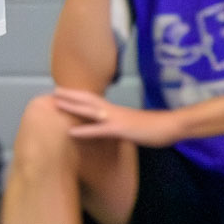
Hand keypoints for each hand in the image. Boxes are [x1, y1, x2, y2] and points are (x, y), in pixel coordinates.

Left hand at [52, 86, 183, 147]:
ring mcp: (116, 119)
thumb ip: (119, 124)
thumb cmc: (154, 128)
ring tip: (56, 103)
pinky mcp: (121, 129)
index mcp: (115, 110)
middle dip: (70, 95)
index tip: (63, 93)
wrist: (171, 127)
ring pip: (90, 110)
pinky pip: (99, 130)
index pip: (93, 100)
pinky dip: (84, 130)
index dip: (78, 95)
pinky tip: (71, 132)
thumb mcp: (132, 124)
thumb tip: (110, 127)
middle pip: (88, 99)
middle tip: (53, 91)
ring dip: (72, 106)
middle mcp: (113, 111)